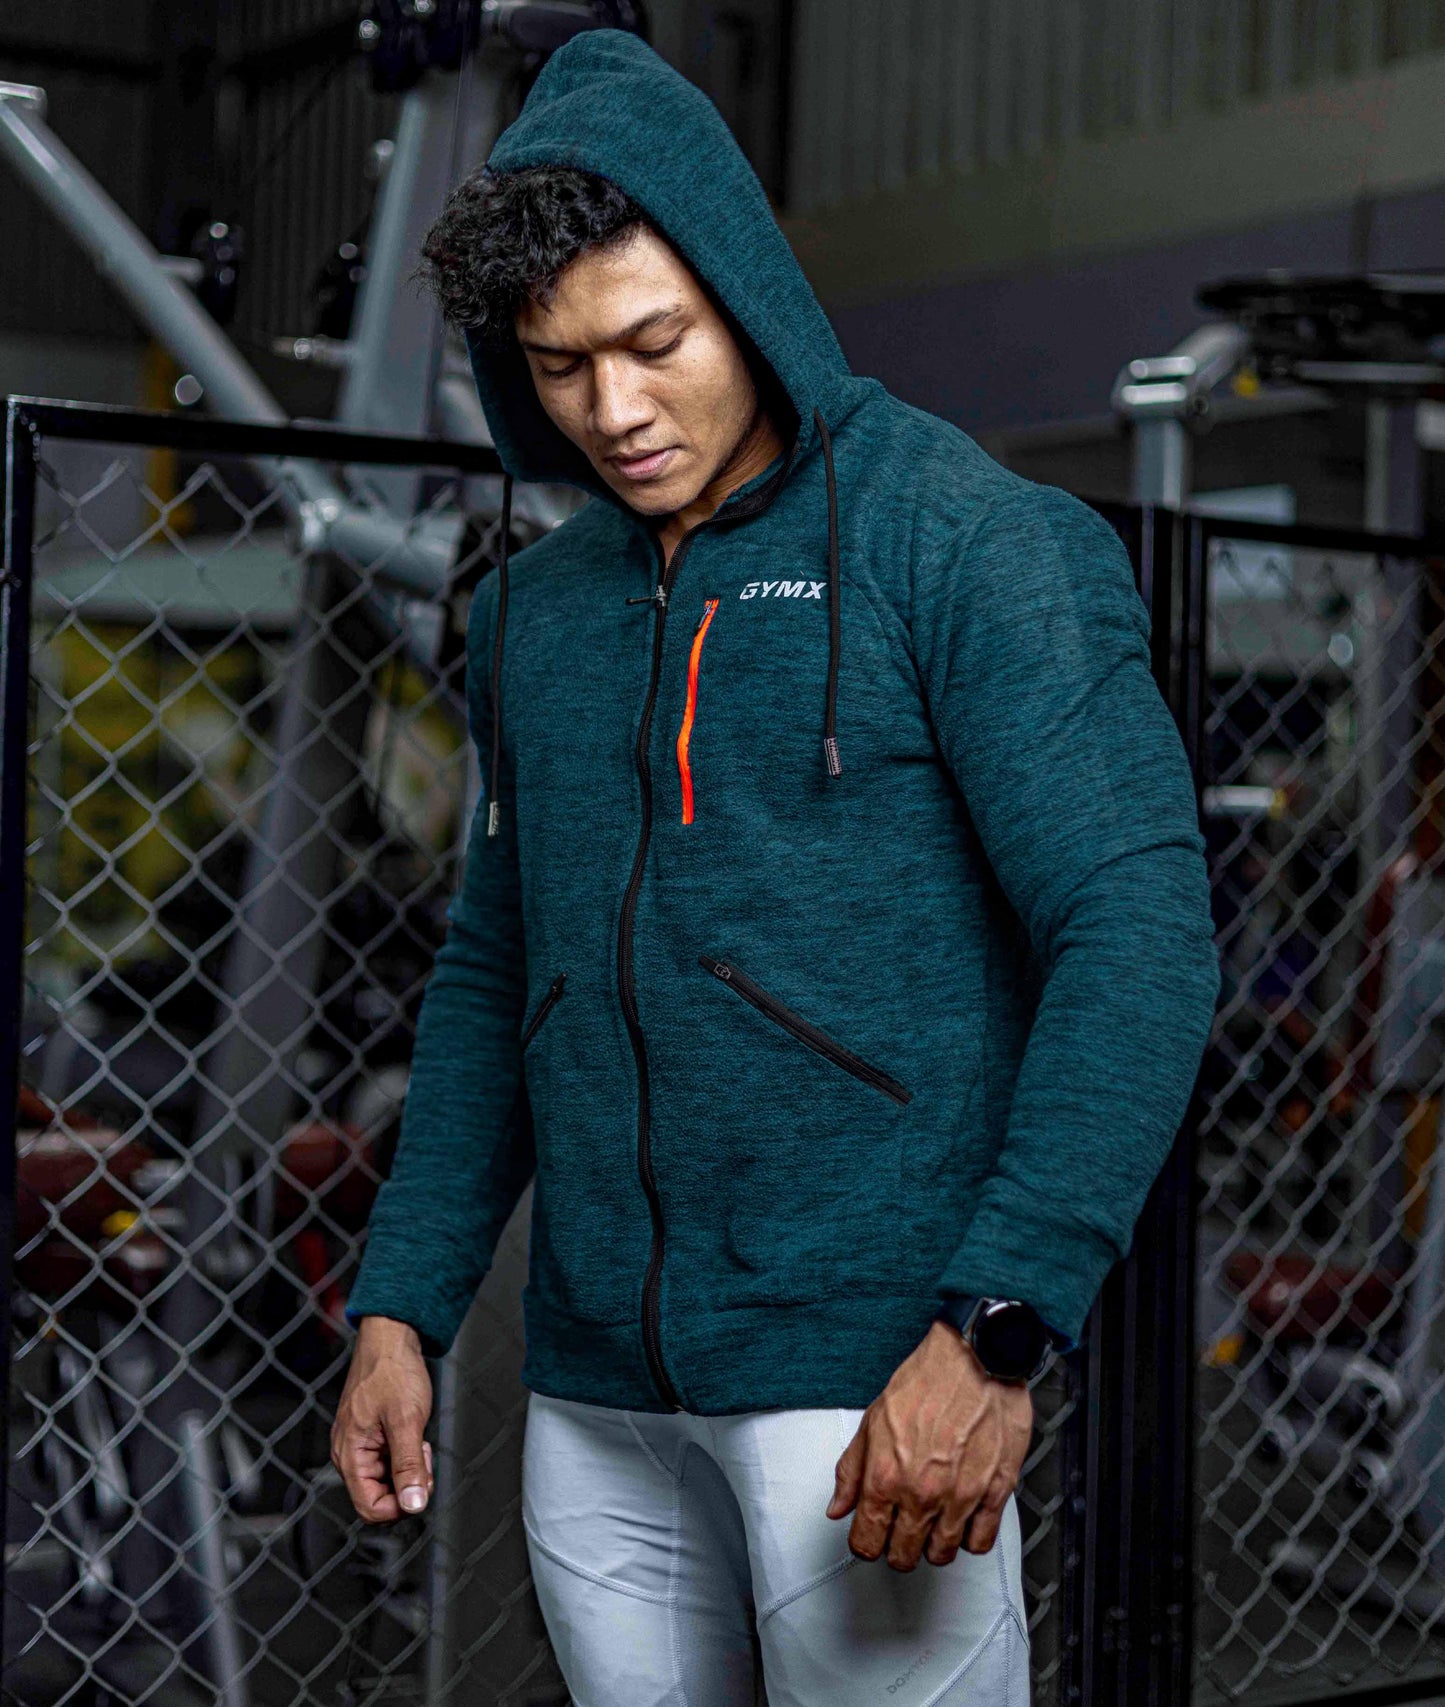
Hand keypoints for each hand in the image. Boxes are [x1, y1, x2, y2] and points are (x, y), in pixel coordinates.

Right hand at [331, 1315, 434, 1522]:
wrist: (391, 1340)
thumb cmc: (393, 1371)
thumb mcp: (407, 1420)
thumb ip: (408, 1465)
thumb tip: (412, 1504)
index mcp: (350, 1454)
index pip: (369, 1507)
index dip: (399, 1507)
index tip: (420, 1487)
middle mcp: (349, 1454)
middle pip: (379, 1497)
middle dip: (407, 1484)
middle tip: (423, 1456)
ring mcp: (359, 1445)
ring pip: (386, 1480)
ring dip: (408, 1469)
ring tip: (419, 1441)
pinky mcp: (370, 1436)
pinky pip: (388, 1461)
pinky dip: (405, 1455)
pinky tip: (413, 1436)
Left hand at [826, 1320, 1032, 1569]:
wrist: (975, 1357)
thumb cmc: (927, 1380)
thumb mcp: (874, 1419)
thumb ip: (852, 1470)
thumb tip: (838, 1507)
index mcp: (886, 1477)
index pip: (866, 1541)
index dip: (864, 1543)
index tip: (869, 1537)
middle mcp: (922, 1494)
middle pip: (903, 1555)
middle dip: (896, 1548)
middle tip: (900, 1530)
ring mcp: (961, 1497)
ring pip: (941, 1554)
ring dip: (932, 1546)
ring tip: (931, 1525)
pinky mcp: (995, 1493)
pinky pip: (980, 1542)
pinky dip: (969, 1539)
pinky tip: (962, 1521)